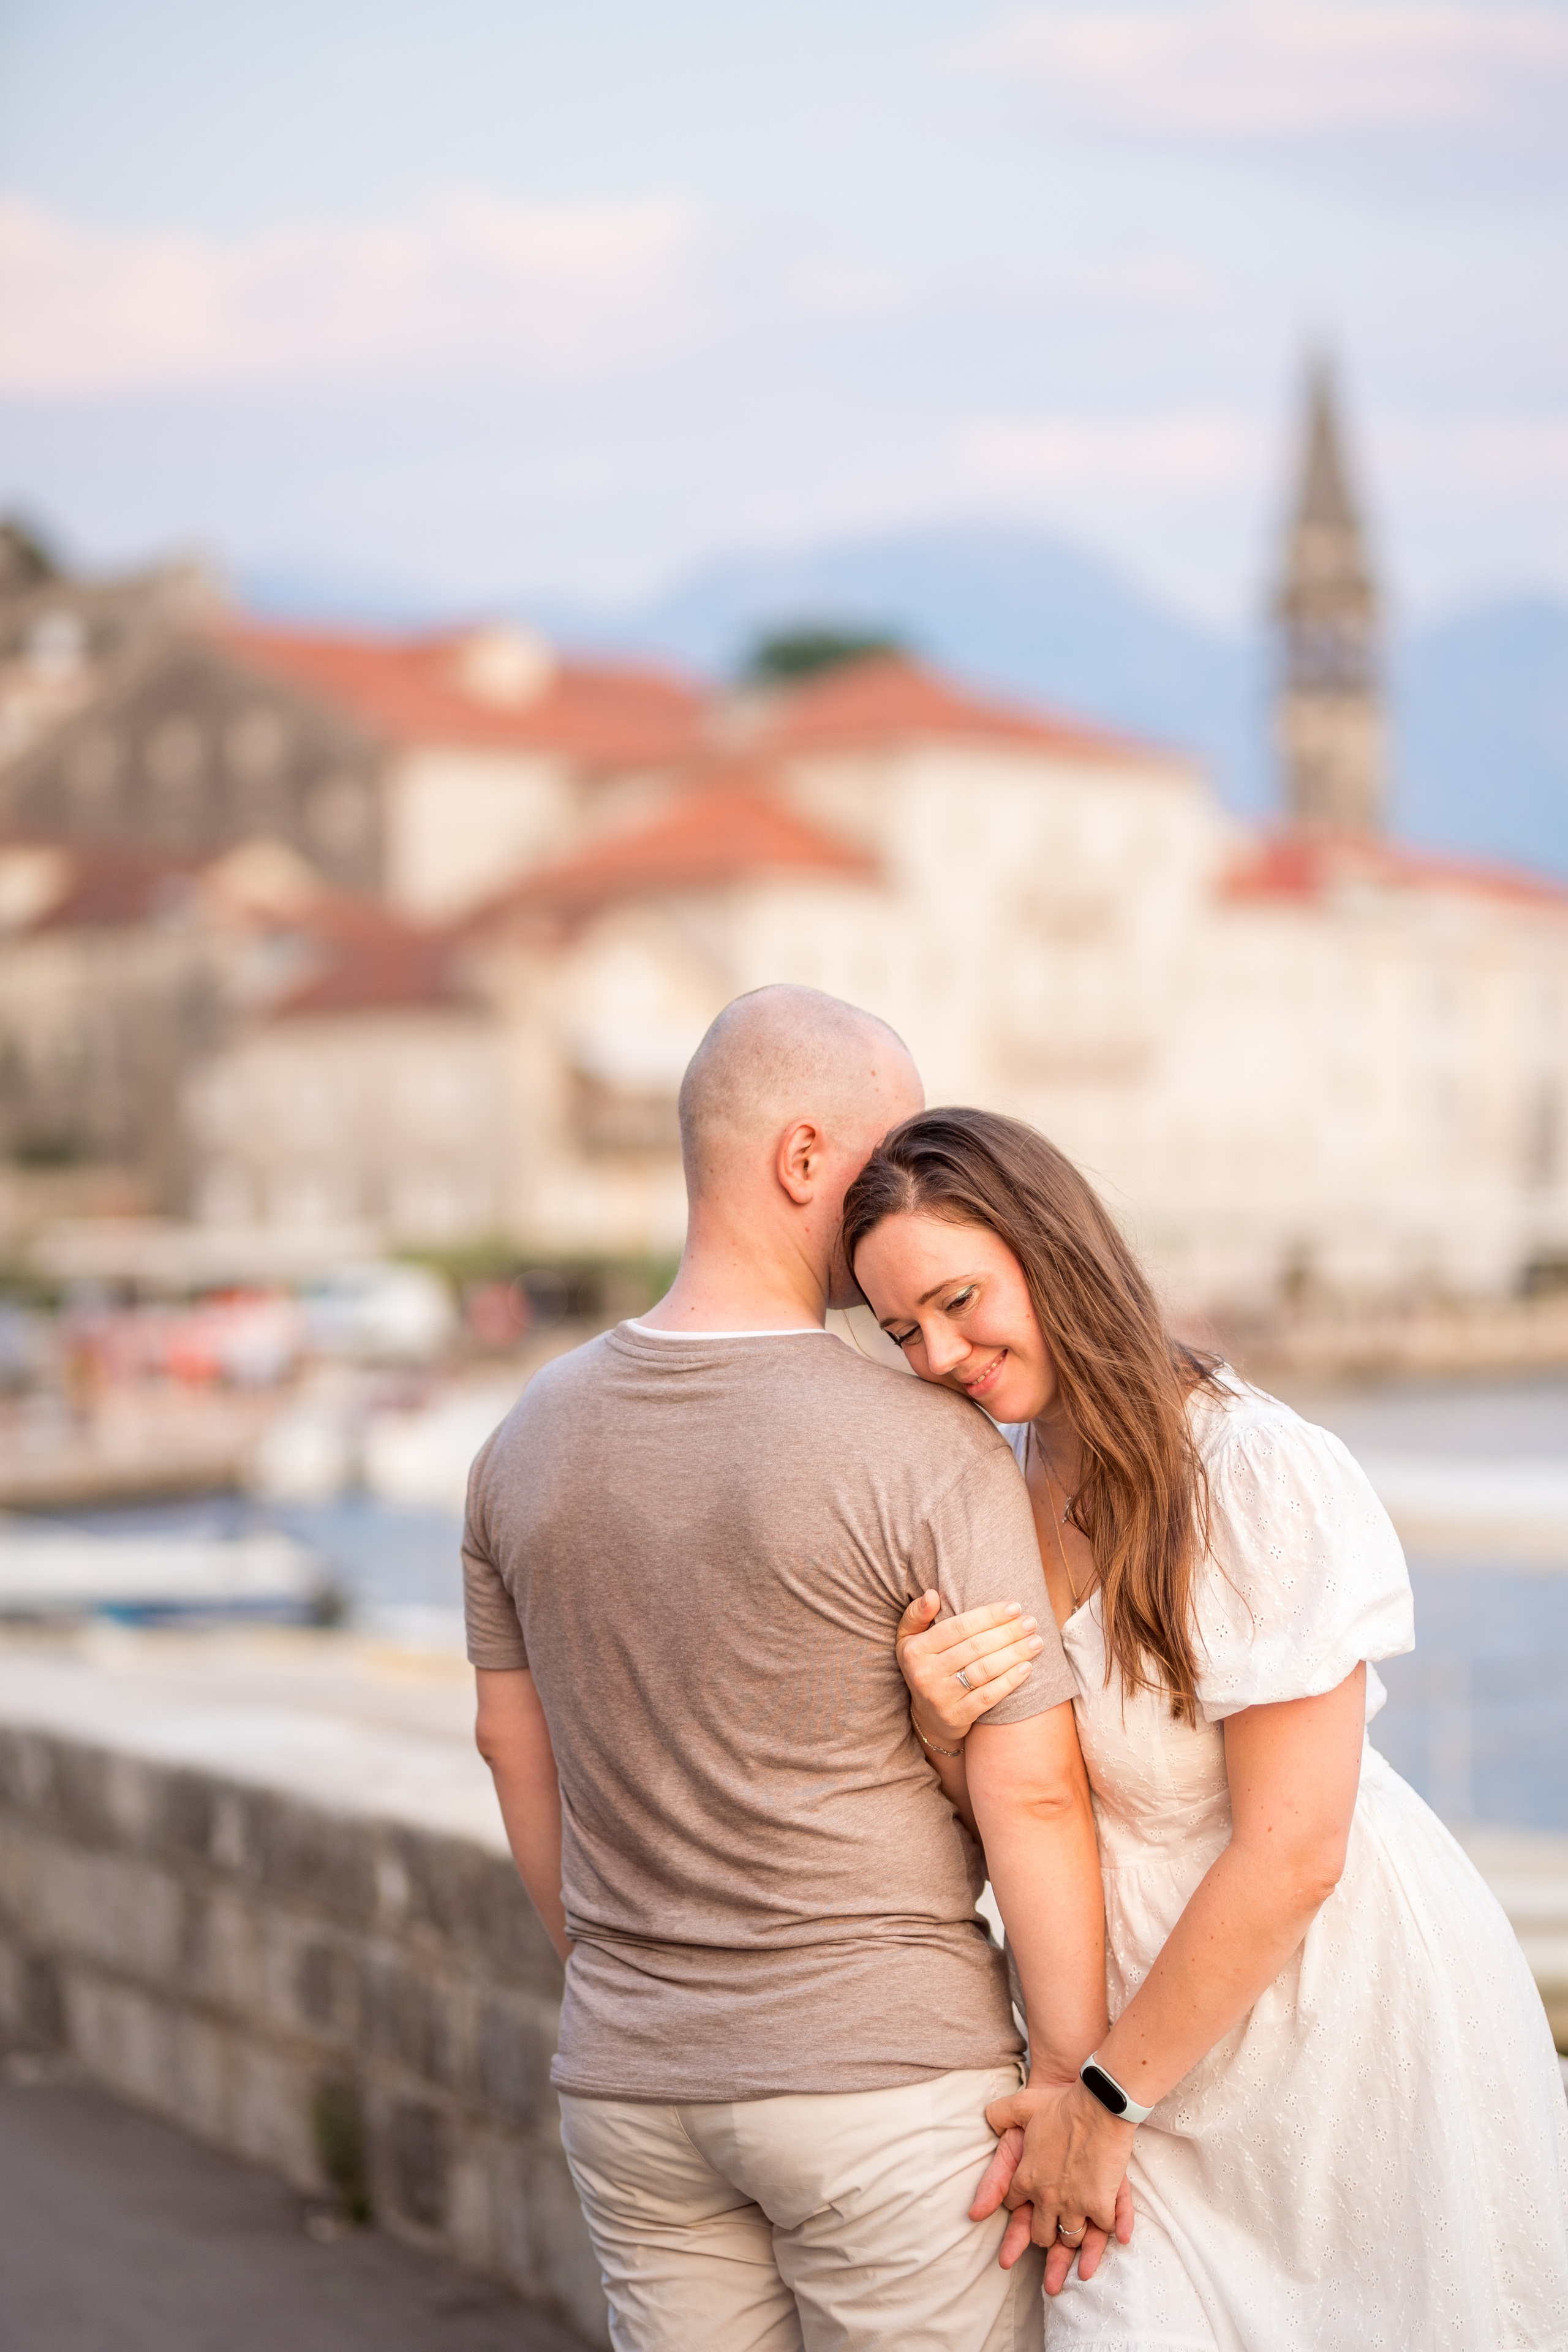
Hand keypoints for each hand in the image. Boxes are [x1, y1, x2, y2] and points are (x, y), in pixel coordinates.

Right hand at [895, 1593, 1045, 1746]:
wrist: (927, 1718)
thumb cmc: (926, 1667)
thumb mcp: (908, 1640)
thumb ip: (917, 1614)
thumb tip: (932, 1594)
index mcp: (915, 1649)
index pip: (958, 1627)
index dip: (989, 1616)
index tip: (1015, 1607)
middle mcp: (925, 1673)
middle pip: (975, 1647)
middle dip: (1007, 1632)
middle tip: (1031, 1623)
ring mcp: (940, 1697)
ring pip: (983, 1670)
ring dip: (1014, 1654)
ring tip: (1036, 1642)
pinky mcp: (955, 1717)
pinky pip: (987, 1697)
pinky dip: (1009, 1681)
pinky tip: (1027, 1668)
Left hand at [978, 2081, 1135, 2279]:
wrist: (1098, 2104)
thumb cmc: (1061, 2104)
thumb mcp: (1023, 2105)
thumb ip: (1000, 2113)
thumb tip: (985, 2118)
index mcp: (1026, 2178)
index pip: (1015, 2206)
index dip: (1020, 2207)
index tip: (1026, 2208)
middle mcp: (1046, 2198)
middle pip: (1040, 2235)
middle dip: (1044, 2236)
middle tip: (1050, 2236)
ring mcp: (1074, 2204)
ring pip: (1070, 2238)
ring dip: (1074, 2239)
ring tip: (1079, 2241)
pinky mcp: (1100, 2205)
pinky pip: (1103, 2229)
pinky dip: (1109, 2229)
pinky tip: (1112, 2233)